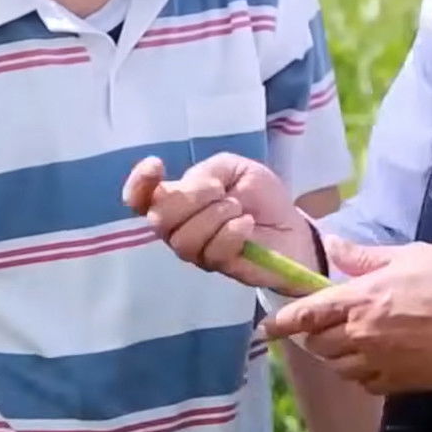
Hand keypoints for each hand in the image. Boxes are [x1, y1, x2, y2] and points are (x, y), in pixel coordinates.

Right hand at [121, 153, 317, 292]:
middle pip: (158, 219)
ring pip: (184, 238)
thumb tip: (191, 188)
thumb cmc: (260, 197)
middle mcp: (179, 227)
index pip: (139, 197)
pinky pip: (212, 252)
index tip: (156, 165)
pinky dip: (231, 232)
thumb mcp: (235, 168)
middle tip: (219, 191)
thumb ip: (208, 171)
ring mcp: (197, 250)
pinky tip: (246, 224)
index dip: (138, 183)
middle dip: (191, 198)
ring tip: (238, 209)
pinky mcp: (218, 266)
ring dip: (215, 216)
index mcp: (178, 200)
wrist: (292, 227)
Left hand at [263, 236, 431, 394]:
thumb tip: (331, 246)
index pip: (306, 315)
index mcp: (360, 300)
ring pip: (339, 367)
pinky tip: (372, 360)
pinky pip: (364, 383)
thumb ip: (364, 257)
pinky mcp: (401, 383)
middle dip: (312, 335)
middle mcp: (362, 336)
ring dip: (335, 354)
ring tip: (347, 340)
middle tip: (320, 323)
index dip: (282, 323)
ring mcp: (381, 364)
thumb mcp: (409, 255)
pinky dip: (359, 373)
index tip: (268, 327)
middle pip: (318, 344)